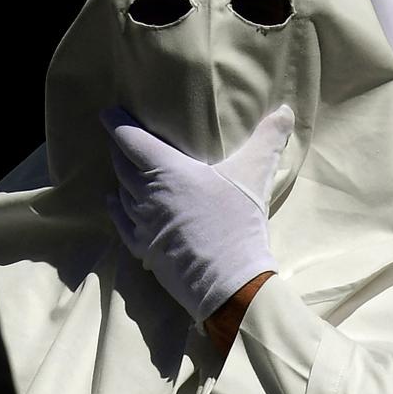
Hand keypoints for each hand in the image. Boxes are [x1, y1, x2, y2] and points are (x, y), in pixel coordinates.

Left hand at [101, 105, 293, 323]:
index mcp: (166, 170)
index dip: (116, 123)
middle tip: (120, 137)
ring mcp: (142, 224)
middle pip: (122, 164)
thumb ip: (269, 139)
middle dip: (119, 148)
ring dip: (120, 176)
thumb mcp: (255, 174)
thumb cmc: (237, 222)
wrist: (229, 282)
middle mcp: (146, 194)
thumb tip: (285, 110)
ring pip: (121, 192)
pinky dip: (115, 208)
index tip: (107, 113)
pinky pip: (121, 223)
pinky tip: (112, 202)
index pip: (131, 139)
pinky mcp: (143, 249)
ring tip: (122, 165)